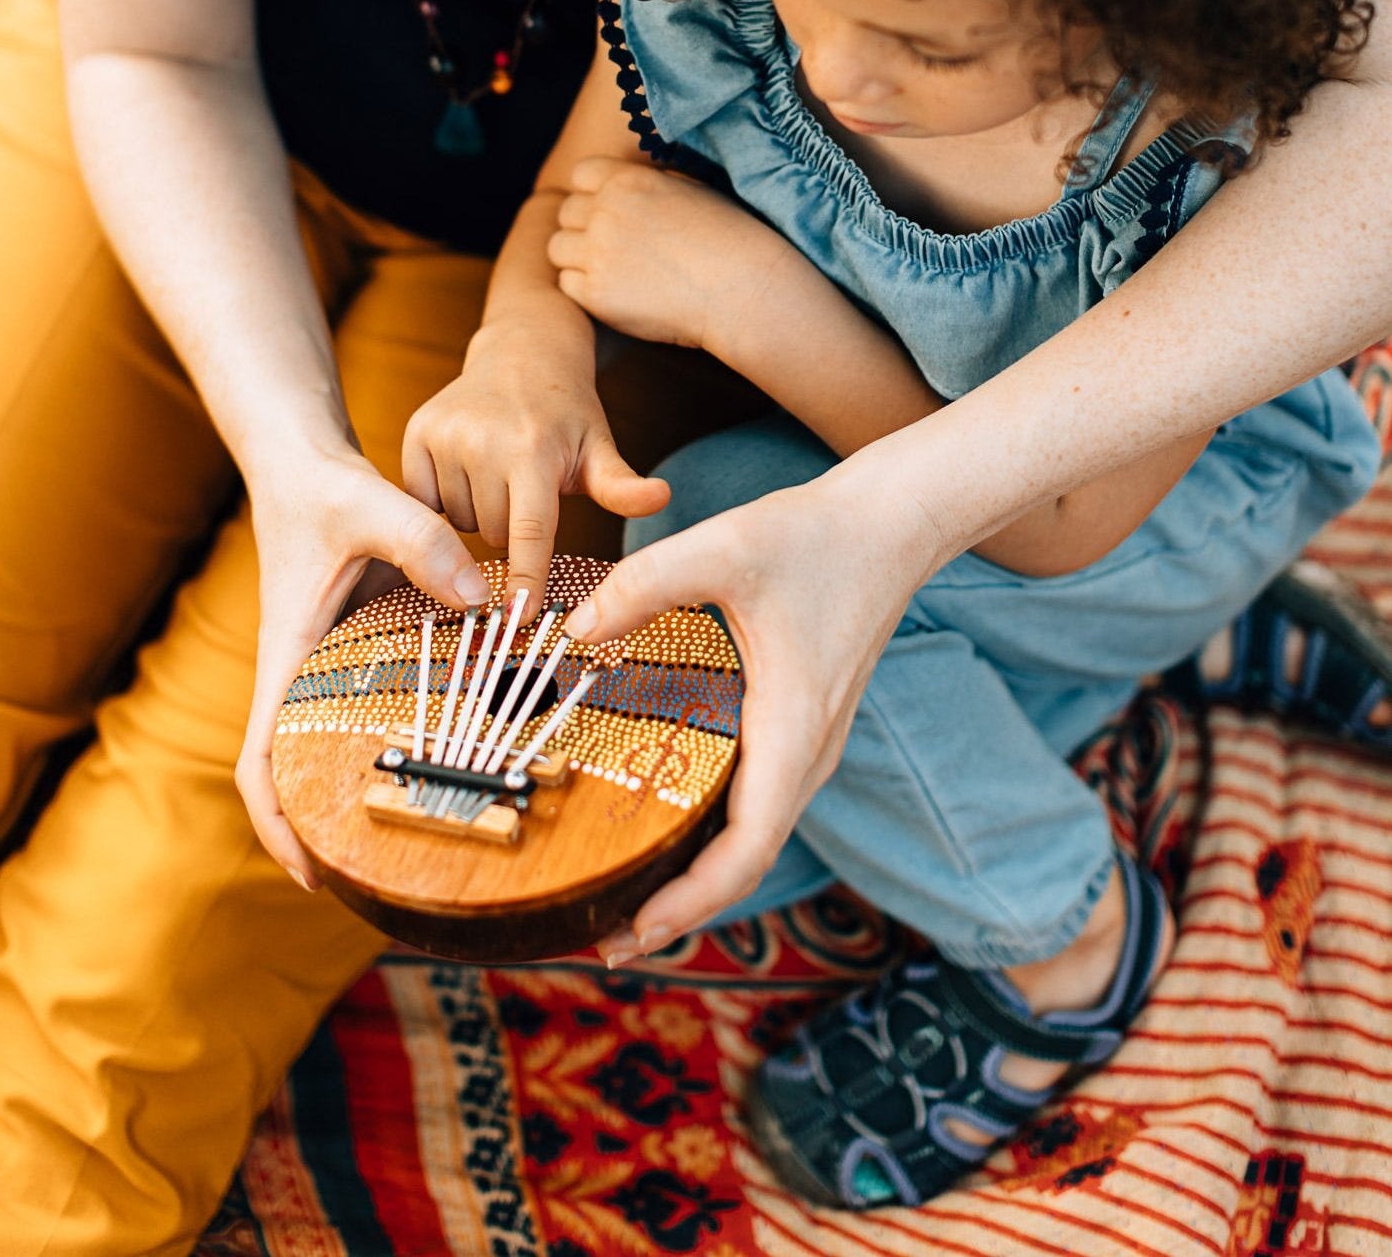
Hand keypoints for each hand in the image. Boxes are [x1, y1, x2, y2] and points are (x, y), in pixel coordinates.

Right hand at [236, 445, 493, 888]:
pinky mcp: (356, 645)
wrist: (304, 460)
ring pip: (333, 742)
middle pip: (296, 771)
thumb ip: (422, 543)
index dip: (278, 823)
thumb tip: (478, 599)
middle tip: (390, 876)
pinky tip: (456, 746)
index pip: (263, 759)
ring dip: (363, 788)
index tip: (311, 875)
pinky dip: (398, 733)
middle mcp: (303, 670)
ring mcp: (329, 662)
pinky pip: (370, 704)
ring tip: (431, 832)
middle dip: (326, 829)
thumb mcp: (368, 504)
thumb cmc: (320, 486)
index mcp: (289, 654)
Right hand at [402, 317, 669, 612]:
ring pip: (458, 525)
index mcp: (533, 450)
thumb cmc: (567, 414)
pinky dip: (445, 503)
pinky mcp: (415, 434)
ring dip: (479, 517)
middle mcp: (482, 440)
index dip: (525, 580)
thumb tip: (662, 498)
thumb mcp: (599, 447)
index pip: (529, 532)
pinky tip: (468, 473)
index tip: (518, 621)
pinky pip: (426, 504)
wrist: (520, 354)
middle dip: (513, 533)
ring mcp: (444, 436)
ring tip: (498, 476)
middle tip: (527, 493)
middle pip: (495, 537)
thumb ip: (621, 485)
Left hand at [549, 157, 792, 350]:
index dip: (592, 192)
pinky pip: (567, 285)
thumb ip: (648, 183)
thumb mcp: (688, 188)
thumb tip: (626, 181)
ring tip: (612, 270)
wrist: (742, 288)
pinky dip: (585, 289)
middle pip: (566, 212)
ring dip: (578, 257)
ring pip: (558, 249)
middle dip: (584, 227)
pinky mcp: (596, 294)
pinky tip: (617, 292)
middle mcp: (606, 211)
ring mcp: (597, 253)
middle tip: (615, 247)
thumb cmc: (728, 238)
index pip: (581, 174)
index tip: (610, 210)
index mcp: (628, 179)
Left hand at [561, 462, 947, 964]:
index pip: (747, 847)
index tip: (636, 930)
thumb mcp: (724, 549)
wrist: (891, 524)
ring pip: (751, 838)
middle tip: (604, 938)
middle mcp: (806, 754)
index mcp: (791, 729)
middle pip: (745, 862)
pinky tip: (664, 830)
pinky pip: (755, 805)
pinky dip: (712, 839)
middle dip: (680, 909)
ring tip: (626, 901)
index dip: (692, 900)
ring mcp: (807, 747)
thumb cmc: (818, 537)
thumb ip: (643, 586)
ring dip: (694, 880)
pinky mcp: (800, 730)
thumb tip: (571, 631)